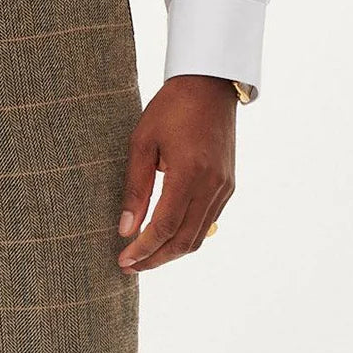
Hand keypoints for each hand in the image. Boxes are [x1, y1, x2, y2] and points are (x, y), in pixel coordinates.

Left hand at [117, 76, 236, 273]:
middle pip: (183, 240)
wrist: (210, 85)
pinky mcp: (228, 186)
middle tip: (130, 266)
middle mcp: (212, 185)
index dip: (143, 249)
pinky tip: (165, 237)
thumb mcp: (142, 143)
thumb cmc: (171, 109)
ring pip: (198, 237)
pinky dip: (185, 236)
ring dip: (171, 252)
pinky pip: (207, 222)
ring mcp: (224, 187)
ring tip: (145, 257)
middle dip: (155, 259)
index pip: (164, 226)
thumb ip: (135, 189)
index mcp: (189, 173)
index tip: (123, 260)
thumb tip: (126, 230)